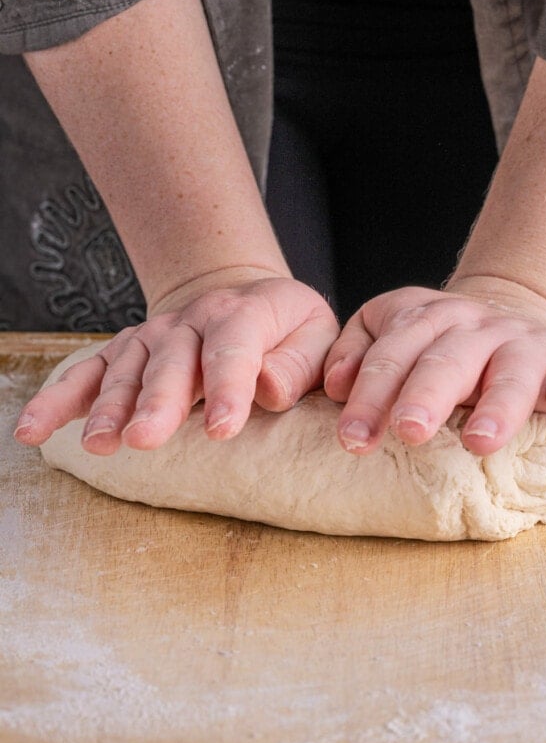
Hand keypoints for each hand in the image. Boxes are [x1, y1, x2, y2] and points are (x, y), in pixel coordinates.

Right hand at [14, 269, 338, 453]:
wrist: (244, 298)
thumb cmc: (287, 329)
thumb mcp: (315, 334)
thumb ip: (299, 363)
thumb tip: (269, 389)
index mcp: (244, 313)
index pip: (235, 348)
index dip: (229, 388)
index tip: (223, 430)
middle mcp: (190, 320)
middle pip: (172, 362)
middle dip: (158, 402)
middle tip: (145, 439)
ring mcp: (152, 336)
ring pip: (126, 370)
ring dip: (109, 407)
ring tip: (99, 444)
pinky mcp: (125, 353)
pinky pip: (87, 374)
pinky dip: (59, 400)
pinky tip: (33, 430)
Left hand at [323, 279, 545, 455]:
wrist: (518, 310)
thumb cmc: (441, 341)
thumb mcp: (391, 329)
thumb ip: (357, 351)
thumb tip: (334, 385)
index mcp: (426, 318)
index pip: (394, 352)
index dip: (371, 394)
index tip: (352, 436)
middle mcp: (475, 327)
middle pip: (446, 359)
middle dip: (425, 395)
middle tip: (408, 431)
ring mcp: (524, 344)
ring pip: (510, 372)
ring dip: (497, 406)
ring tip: (479, 442)